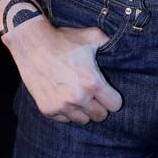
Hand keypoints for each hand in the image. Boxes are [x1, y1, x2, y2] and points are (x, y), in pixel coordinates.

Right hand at [4, 16, 123, 124]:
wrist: (32, 43)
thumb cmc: (64, 39)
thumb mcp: (92, 36)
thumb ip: (110, 44)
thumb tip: (124, 49)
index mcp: (92, 83)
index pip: (114, 105)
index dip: (113, 98)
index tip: (108, 92)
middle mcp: (78, 98)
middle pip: (100, 116)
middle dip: (99, 105)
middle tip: (93, 94)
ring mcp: (61, 106)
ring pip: (82, 120)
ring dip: (83, 110)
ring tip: (78, 96)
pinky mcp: (48, 110)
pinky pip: (64, 119)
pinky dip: (66, 112)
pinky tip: (64, 96)